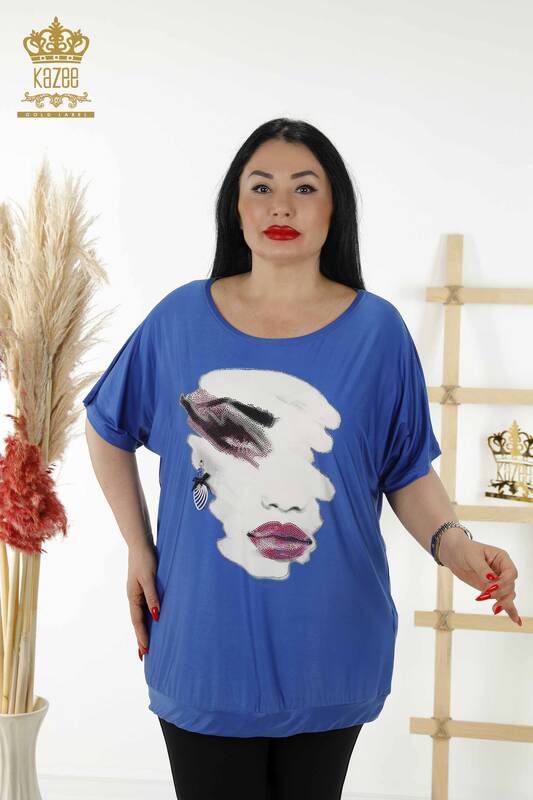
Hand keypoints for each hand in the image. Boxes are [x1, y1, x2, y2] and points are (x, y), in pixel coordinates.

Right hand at [127, 542, 160, 658]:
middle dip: (140, 638)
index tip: (145, 651)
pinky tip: (153, 622)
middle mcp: (134, 597)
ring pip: (141, 616)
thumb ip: (152, 597)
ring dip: (144, 630)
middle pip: (137, 622)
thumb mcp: (149, 578)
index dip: (142, 636)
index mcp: (133, 597)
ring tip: (147, 645)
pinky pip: (145, 607)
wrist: (141, 544)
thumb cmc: (145, 559)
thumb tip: (156, 616)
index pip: (137, 621)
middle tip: (144, 656)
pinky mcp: (144, 588)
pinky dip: (148, 618)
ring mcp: (138, 593)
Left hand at [439, 532, 520, 625]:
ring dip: (503, 603)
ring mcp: (498, 581)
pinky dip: (510, 610)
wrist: (453, 554)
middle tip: (485, 595)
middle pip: (510, 586)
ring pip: (508, 594)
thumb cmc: (464, 550)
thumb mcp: (472, 557)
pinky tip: (516, 621)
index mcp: (502, 558)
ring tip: (494, 609)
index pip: (511, 573)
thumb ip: (483, 569)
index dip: (503, 582)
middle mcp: (502, 570)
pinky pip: (503, 600)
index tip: (491, 587)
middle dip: (500, 593)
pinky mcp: (491, 589)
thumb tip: (491, 579)